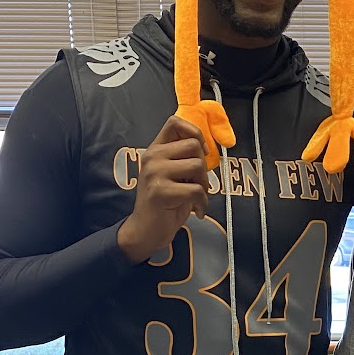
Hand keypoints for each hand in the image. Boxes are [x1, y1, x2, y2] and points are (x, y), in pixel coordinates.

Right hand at [117, 115, 209, 264]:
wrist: (146, 231)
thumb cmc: (164, 204)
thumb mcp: (173, 175)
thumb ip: (183, 159)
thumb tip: (208, 147)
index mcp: (155, 150)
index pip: (174, 122)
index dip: (195, 132)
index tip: (202, 152)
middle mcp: (152, 157)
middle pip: (193, 145)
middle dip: (204, 167)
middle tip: (199, 184)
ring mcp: (155, 173)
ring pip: (197, 166)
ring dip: (205, 185)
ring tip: (196, 197)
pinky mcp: (160, 191)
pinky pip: (196, 190)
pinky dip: (203, 203)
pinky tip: (196, 211)